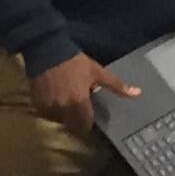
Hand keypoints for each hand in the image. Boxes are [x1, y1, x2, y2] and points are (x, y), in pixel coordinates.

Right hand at [26, 51, 141, 132]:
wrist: (47, 50)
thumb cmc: (75, 62)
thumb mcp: (97, 72)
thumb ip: (116, 86)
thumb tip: (138, 93)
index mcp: (79, 103)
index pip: (85, 125)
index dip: (88, 121)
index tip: (90, 114)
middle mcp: (63, 109)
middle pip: (71, 125)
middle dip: (76, 120)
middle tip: (78, 108)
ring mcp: (48, 107)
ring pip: (58, 120)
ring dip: (63, 115)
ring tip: (66, 101)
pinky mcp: (36, 103)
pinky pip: (46, 113)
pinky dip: (51, 109)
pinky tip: (55, 97)